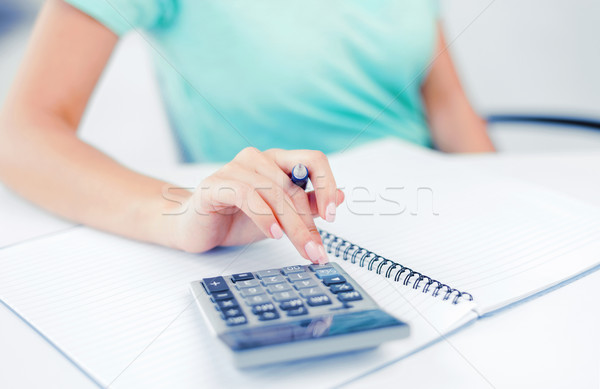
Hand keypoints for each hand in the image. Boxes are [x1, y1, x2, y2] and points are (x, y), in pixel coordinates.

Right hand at [170, 147, 343, 263]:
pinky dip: (264, 216)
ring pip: (274, 193)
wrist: (196, 229)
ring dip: (292, 226)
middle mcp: (258, 159)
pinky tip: (273, 234)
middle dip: (309, 223)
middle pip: (295, 186)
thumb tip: (342, 196)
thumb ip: (309, 205)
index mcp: (277, 161)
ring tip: (301, 249)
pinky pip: (247, 195)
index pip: (313, 160)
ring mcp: (235, 169)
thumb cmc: (237, 219)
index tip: (333, 215)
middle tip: (317, 251)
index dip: (328, 184)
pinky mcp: (216, 185)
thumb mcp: (281, 216)